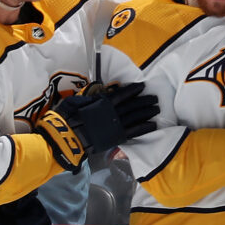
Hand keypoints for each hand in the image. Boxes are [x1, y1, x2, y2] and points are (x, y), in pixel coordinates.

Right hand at [35, 82, 158, 169]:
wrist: (68, 136)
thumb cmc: (69, 118)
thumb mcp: (77, 101)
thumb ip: (90, 98)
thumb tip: (99, 93)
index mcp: (103, 102)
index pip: (122, 94)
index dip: (133, 90)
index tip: (142, 86)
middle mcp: (113, 112)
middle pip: (133, 105)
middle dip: (145, 101)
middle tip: (155, 98)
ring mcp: (116, 125)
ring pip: (136, 116)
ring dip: (147, 112)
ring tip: (157, 109)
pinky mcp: (117, 137)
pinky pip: (135, 131)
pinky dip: (145, 128)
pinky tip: (153, 125)